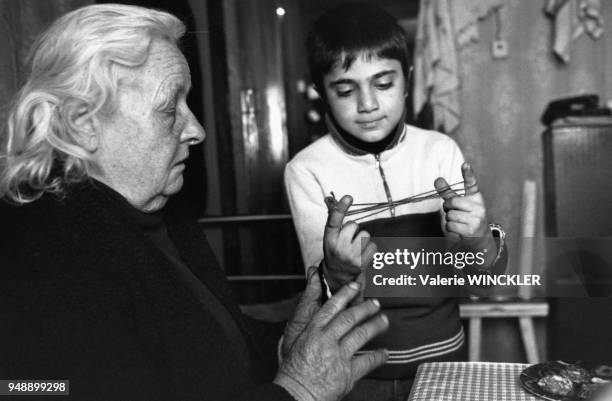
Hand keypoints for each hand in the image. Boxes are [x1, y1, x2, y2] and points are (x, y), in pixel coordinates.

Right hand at [274, 268, 388, 400]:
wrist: (295, 396)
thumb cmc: (291, 375)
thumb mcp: (289, 347)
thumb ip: (300, 333)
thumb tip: (300, 322)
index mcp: (311, 332)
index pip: (331, 308)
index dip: (345, 295)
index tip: (354, 287)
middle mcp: (326, 341)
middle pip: (349, 318)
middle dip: (364, 308)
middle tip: (375, 303)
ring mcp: (338, 356)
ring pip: (361, 335)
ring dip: (375, 326)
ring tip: (384, 320)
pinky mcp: (347, 373)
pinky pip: (368, 362)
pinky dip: (379, 356)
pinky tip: (385, 352)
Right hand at [323, 195, 376, 291]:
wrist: (336, 275)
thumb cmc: (335, 250)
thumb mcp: (331, 237)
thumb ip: (337, 220)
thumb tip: (346, 198)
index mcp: (329, 238)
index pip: (334, 220)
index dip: (341, 207)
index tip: (348, 197)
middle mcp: (338, 246)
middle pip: (354, 225)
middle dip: (353, 230)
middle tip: (348, 240)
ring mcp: (350, 256)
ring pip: (365, 234)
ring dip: (362, 239)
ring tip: (355, 248)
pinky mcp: (360, 263)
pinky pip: (373, 246)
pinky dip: (370, 248)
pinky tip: (362, 254)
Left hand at [434, 162, 495, 253]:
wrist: (479, 238)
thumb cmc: (466, 217)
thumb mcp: (459, 204)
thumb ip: (448, 192)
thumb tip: (437, 179)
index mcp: (476, 197)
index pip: (472, 184)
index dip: (468, 174)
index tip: (465, 164)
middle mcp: (479, 207)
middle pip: (452, 201)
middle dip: (448, 207)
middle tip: (453, 211)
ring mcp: (476, 219)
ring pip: (450, 215)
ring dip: (449, 220)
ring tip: (458, 223)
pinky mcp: (471, 230)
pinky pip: (450, 226)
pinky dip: (450, 229)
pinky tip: (458, 230)